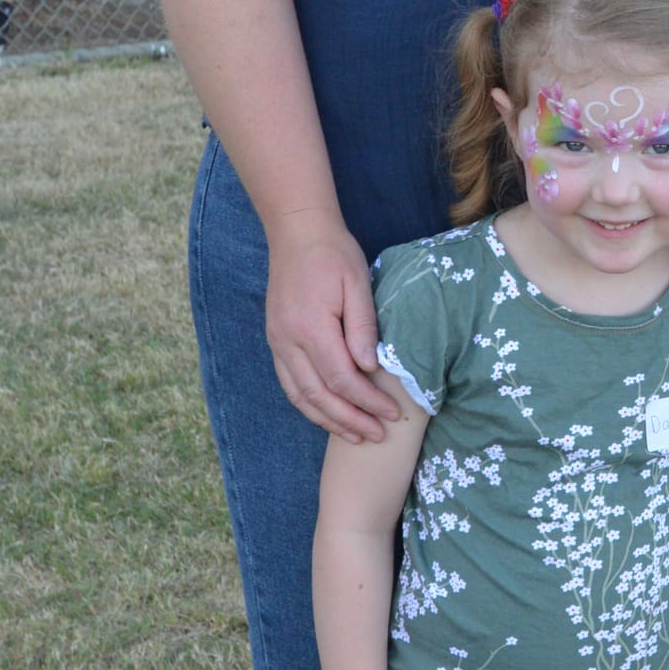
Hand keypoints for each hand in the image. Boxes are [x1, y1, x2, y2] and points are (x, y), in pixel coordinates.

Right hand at [264, 214, 401, 442]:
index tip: (393, 414)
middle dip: (350, 421)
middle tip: (378, 437)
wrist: (297, 233)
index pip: (341, 379)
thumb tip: (370, 368)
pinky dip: (310, 405)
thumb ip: (363, 327)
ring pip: (300, 397)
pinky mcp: (275, 342)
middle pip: (319, 396)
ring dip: (328, 420)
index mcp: (310, 327)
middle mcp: (287, 341)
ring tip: (356, 436)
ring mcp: (277, 343)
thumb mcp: (358, 282)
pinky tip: (330, 414)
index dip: (368, 402)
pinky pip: (290, 384)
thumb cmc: (333, 254)